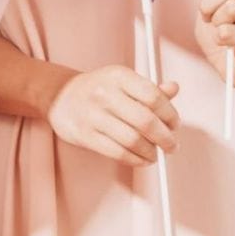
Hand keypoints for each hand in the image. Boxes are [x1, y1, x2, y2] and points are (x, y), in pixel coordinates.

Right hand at [47, 66, 178, 164]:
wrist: (60, 96)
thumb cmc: (98, 90)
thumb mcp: (122, 82)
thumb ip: (150, 88)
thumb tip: (174, 88)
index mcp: (118, 76)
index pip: (153, 96)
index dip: (170, 114)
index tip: (174, 124)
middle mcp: (104, 93)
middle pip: (145, 121)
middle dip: (165, 138)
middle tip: (172, 146)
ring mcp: (92, 114)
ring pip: (133, 140)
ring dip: (151, 152)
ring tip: (155, 153)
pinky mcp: (84, 134)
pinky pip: (117, 153)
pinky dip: (135, 160)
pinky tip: (141, 159)